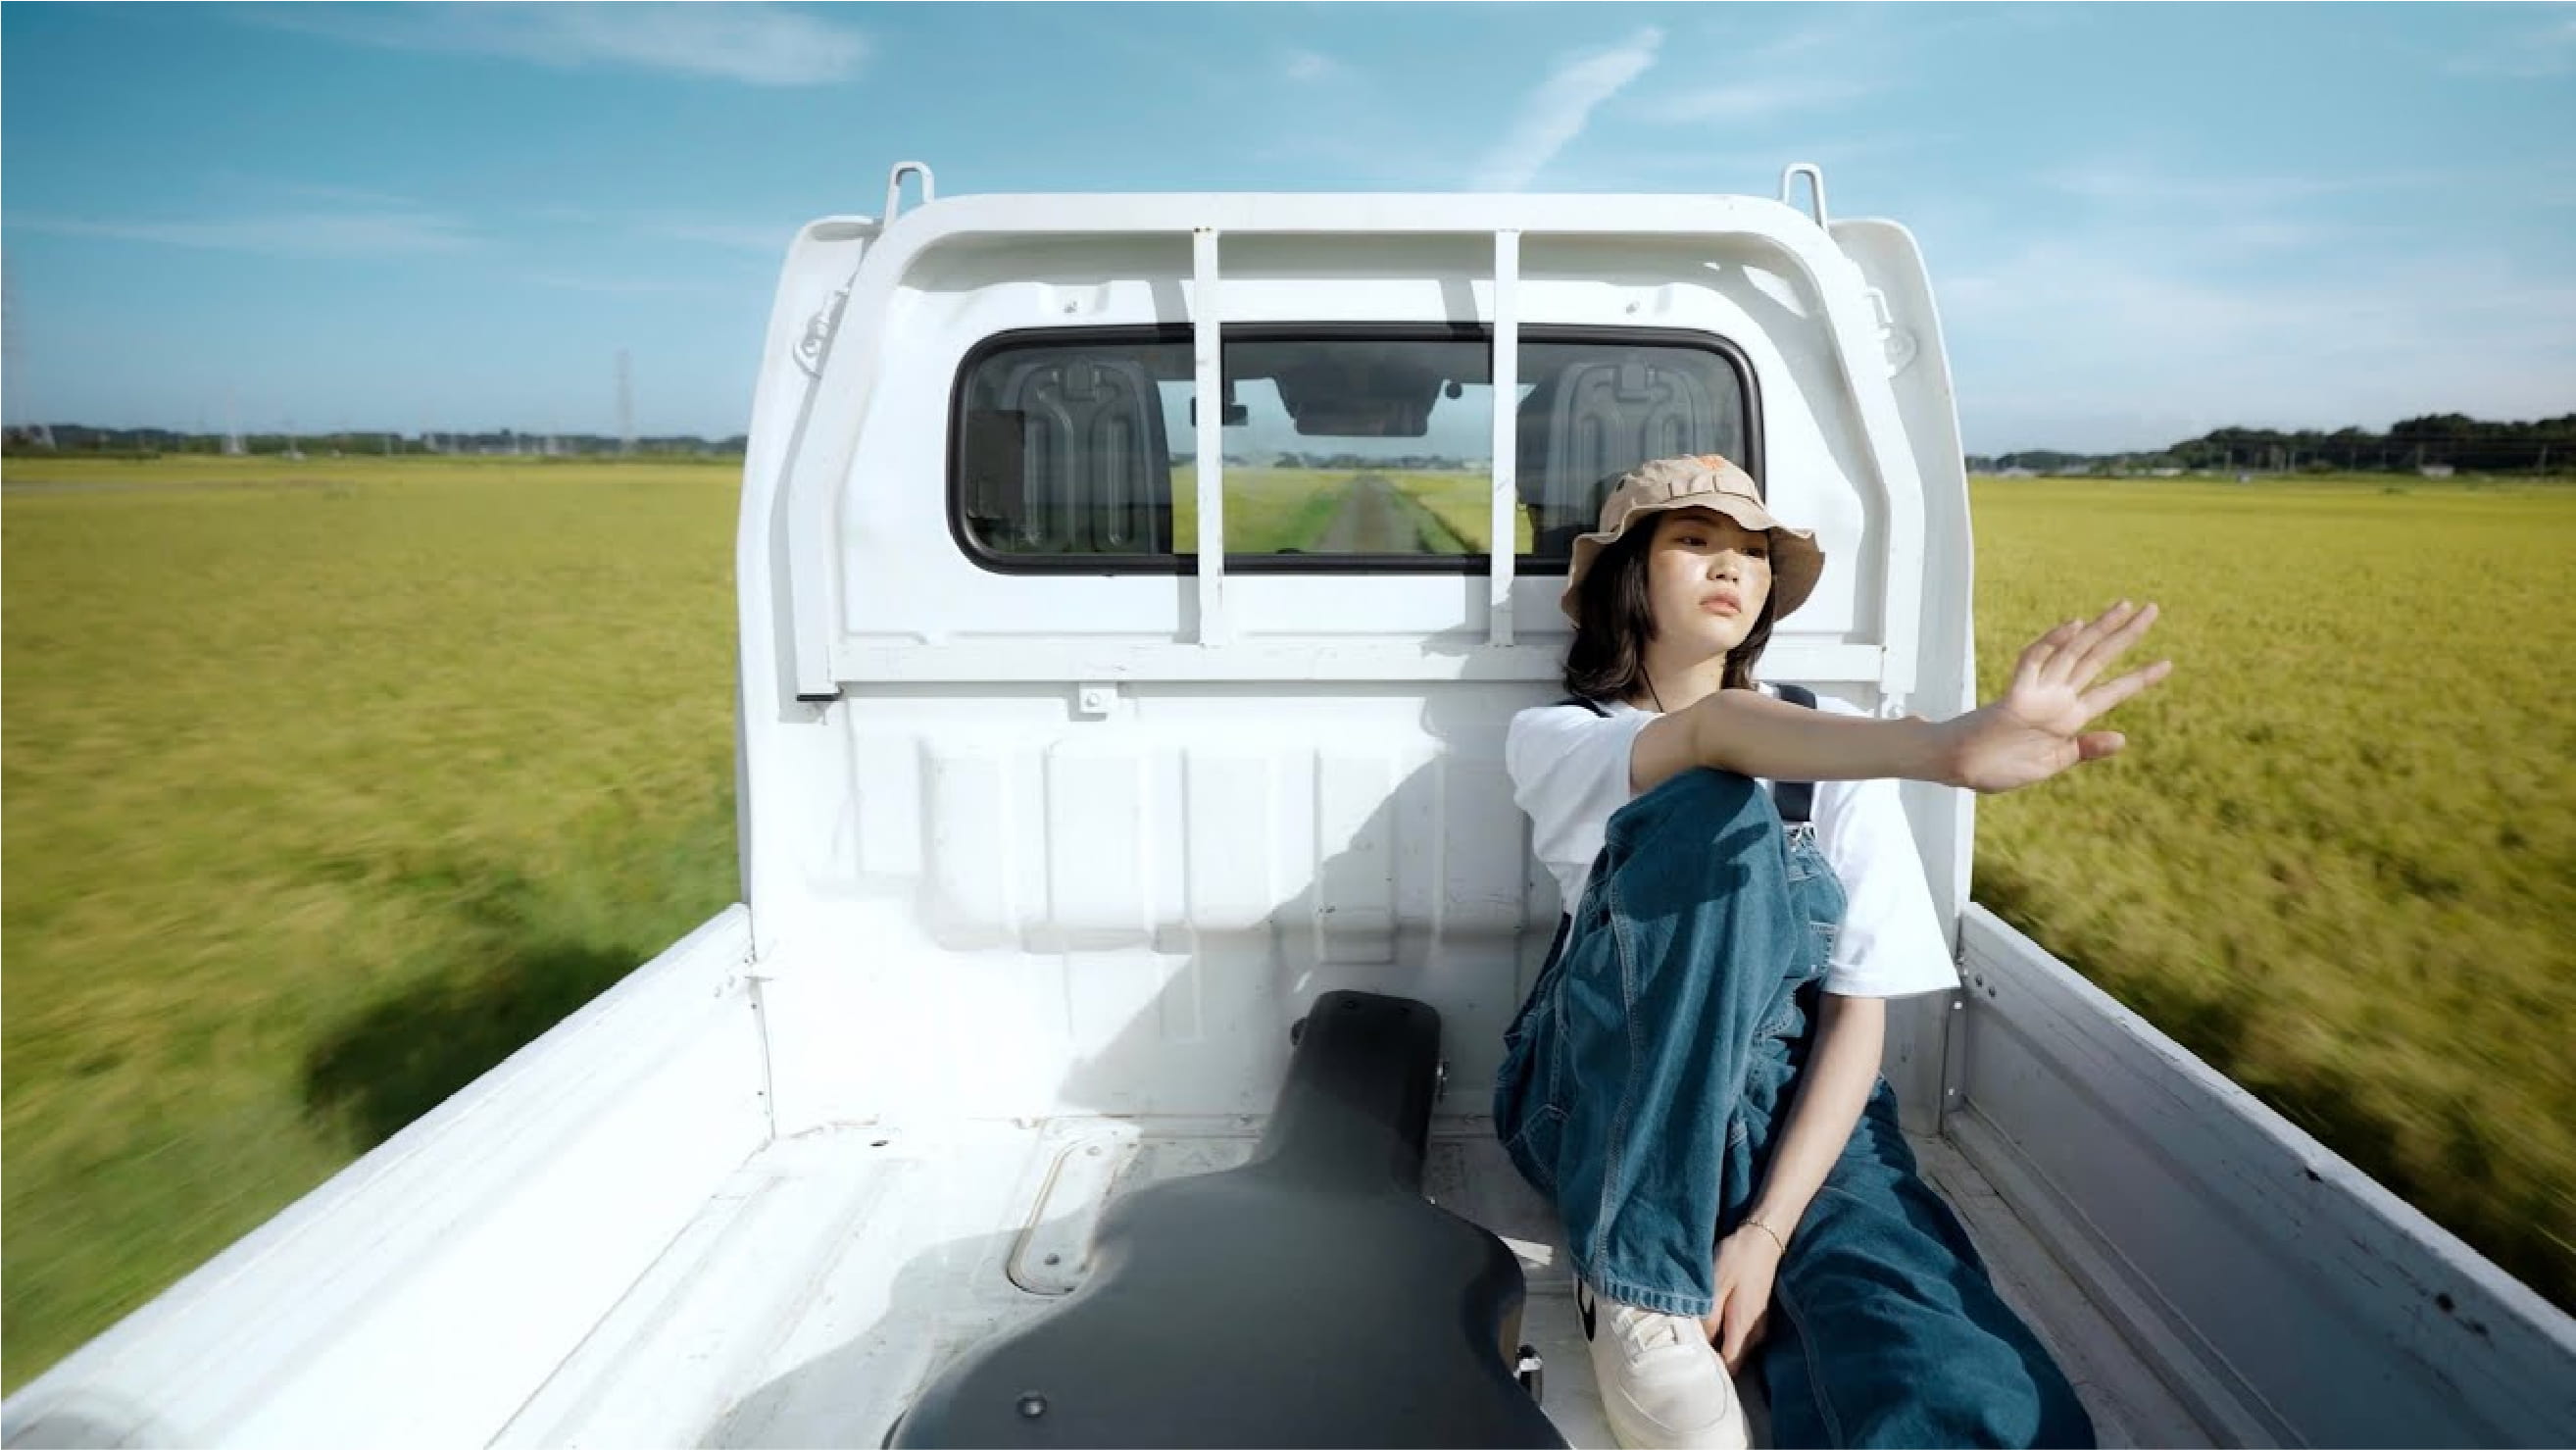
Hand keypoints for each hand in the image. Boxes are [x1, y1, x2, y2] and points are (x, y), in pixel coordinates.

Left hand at [1701, 1224, 1783, 1374]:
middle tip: (1688, 1349)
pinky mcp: (1757, 1312)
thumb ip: (1708, 1320)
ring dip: (1719, 1344)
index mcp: (1743, 1328)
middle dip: (1713, 1358)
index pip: (1729, 1365)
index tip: (1691, 1363)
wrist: (1763, 1238)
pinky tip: (1711, 1320)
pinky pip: (1741, 1333)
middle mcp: (1755, 1332)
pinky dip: (1726, 1332)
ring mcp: (1759, 1322)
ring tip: (1696, 1335)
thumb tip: (1701, 1346)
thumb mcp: (1714, 1288)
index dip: (1712, 1369)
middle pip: (1734, 1358)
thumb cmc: (1736, 1260)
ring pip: (1738, 1346)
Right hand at [1944, 601, 2172, 793]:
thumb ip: (2084, 749)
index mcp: (2069, 718)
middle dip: (2125, 635)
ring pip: (2072, 653)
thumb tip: (2122, 738)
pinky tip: (2072, 626)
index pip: (2111, 691)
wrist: (1958, 769)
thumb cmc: (1998, 767)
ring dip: (2098, 629)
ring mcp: (2037, 694)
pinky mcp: (2014, 696)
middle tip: (2153, 609)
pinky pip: (2033, 664)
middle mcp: (2057, 699)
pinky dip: (2051, 644)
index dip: (2140, 678)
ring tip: (2126, 607)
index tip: (2167, 664)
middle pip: (2097, 659)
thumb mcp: (2051, 764)